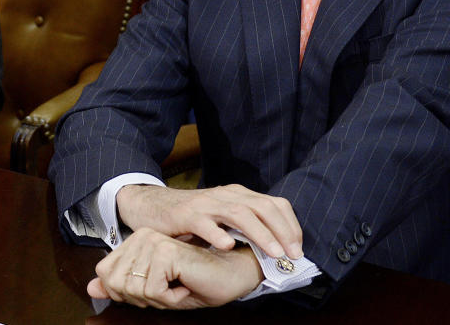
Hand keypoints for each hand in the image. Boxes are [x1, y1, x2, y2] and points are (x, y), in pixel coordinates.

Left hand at [88, 228, 261, 308]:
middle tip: (170, 288)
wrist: (230, 276)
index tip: (156, 288)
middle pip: (118, 285)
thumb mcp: (153, 290)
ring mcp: (153, 241)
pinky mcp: (166, 251)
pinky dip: (171, 298)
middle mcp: (142, 236)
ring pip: (134, 289)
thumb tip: (91, 288)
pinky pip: (153, 290)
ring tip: (180, 285)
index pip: (107, 276)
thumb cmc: (195, 282)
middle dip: (144, 298)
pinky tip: (186, 284)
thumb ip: (120, 287)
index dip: (129, 294)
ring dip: (160, 299)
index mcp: (136, 241)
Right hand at [116, 183, 301, 259]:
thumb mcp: (223, 217)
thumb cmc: (191, 216)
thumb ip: (245, 225)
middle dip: (282, 231)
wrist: (151, 206)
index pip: (274, 203)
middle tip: (293, 254)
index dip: (290, 225)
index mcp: (238, 195)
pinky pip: (204, 223)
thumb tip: (278, 247)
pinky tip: (228, 246)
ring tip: (273, 253)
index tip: (298, 248)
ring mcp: (205, 204)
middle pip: (262, 207)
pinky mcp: (185, 214)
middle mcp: (225, 195)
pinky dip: (218, 234)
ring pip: (239, 214)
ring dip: (260, 233)